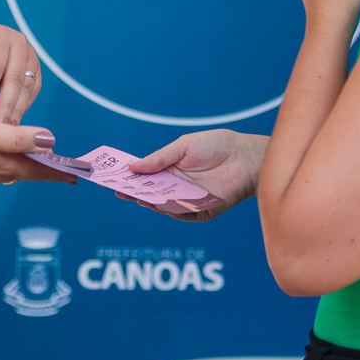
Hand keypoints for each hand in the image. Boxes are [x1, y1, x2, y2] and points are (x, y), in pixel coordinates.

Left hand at [0, 24, 42, 124]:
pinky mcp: (36, 70)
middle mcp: (17, 42)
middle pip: (15, 77)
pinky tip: (12, 121)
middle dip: (6, 105)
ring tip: (5, 130)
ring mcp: (30, 56)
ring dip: (17, 110)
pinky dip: (23, 107)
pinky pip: (33, 91)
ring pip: (27, 86)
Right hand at [0, 113, 75, 186]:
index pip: (40, 170)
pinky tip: (12, 154)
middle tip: (66, 170)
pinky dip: (14, 161)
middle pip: (30, 171)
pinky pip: (2, 166)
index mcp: (6, 164)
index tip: (78, 176)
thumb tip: (49, 140)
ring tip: (45, 161)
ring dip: (32, 165)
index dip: (60, 171)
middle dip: (49, 170)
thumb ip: (19, 138)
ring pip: (16, 169)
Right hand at [124, 130, 267, 222]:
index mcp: (170, 170)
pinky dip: (171, 209)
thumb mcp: (184, 146)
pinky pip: (182, 213)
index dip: (128, 178)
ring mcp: (188, 200)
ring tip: (135, 195)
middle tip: (118, 190)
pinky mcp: (202, 211)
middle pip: (150, 193)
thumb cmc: (218, 146)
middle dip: (133, 191)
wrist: (247, 156)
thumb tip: (132, 167)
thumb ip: (159, 158)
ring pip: (163, 205)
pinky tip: (160, 203)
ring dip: (149, 201)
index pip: (144, 177)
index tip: (112, 177)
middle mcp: (177, 187)